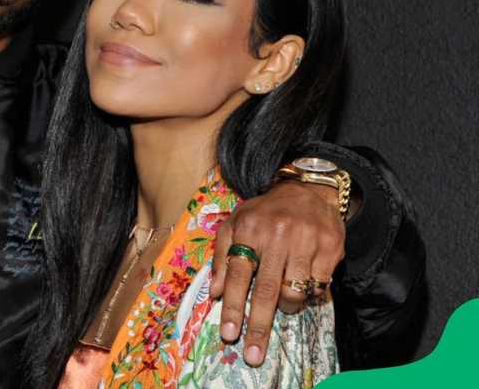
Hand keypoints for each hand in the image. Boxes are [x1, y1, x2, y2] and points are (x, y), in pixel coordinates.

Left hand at [209, 180, 344, 366]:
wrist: (308, 190)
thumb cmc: (265, 213)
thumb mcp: (235, 224)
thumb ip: (221, 256)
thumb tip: (212, 292)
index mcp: (249, 229)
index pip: (236, 274)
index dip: (232, 306)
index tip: (228, 333)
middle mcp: (277, 235)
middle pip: (265, 290)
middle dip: (258, 325)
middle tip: (253, 354)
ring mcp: (306, 241)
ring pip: (294, 292)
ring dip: (287, 308)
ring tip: (283, 305)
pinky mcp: (331, 247)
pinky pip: (319, 286)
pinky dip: (310, 294)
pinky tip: (305, 286)